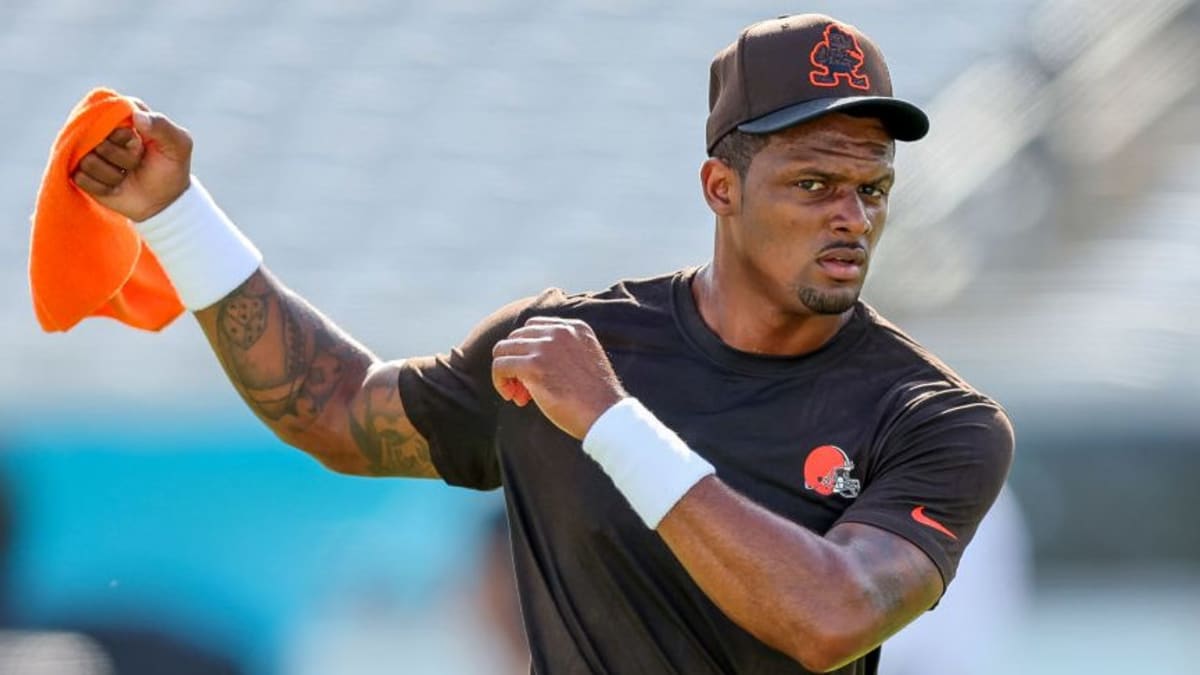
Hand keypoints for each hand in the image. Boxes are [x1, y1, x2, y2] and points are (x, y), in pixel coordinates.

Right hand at [72, 101, 193, 221]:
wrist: (163, 201)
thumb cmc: (171, 168)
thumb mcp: (179, 145)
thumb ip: (162, 126)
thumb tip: (136, 116)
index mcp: (125, 114)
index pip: (109, 116)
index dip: (126, 135)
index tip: (140, 144)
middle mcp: (103, 129)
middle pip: (96, 140)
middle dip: (122, 157)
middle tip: (137, 162)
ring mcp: (89, 150)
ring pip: (88, 160)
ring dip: (113, 174)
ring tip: (126, 174)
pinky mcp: (80, 171)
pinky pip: (81, 178)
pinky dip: (102, 186)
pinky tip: (115, 186)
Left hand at [492, 317, 626, 439]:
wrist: (606, 415)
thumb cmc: (596, 398)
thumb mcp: (584, 361)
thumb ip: (562, 352)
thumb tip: (526, 361)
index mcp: (575, 327)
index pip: (533, 327)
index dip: (527, 351)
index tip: (533, 375)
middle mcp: (559, 331)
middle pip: (516, 337)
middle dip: (515, 363)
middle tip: (523, 390)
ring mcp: (545, 346)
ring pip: (503, 350)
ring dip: (505, 373)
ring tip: (518, 395)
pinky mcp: (533, 365)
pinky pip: (500, 366)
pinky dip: (500, 382)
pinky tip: (513, 397)